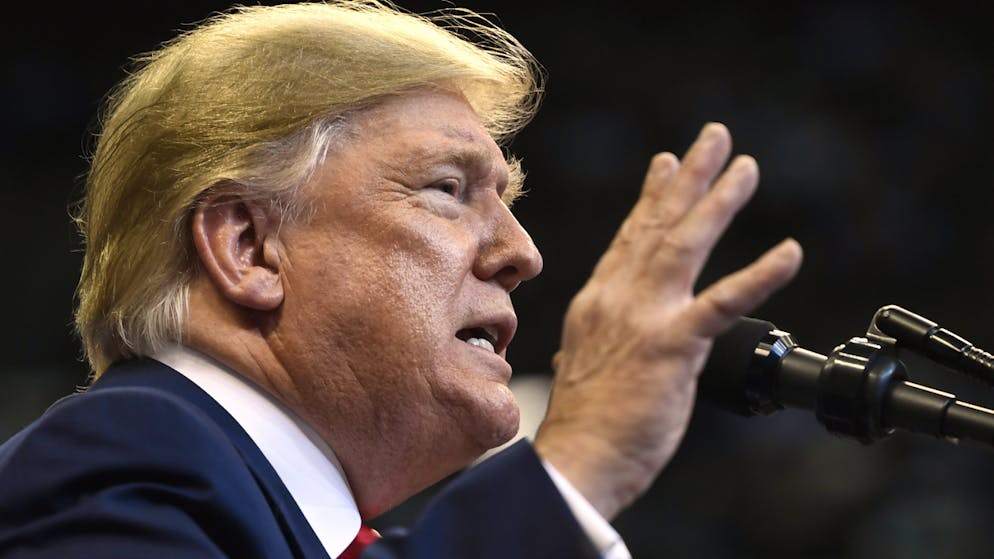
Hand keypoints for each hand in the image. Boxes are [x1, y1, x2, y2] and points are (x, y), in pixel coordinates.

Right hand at [534, 122, 802, 519]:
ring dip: (718, 201)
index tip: (666, 164)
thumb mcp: (585, 365)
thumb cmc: (585, 423)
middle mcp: (617, 298)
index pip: (629, 239)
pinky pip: (722, 302)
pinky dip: (759, 274)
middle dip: (689, 178)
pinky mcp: (672, 346)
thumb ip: (601, 339)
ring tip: (745, 168)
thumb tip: (597, 341)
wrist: (576, 459)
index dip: (652, 198)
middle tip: (713, 138)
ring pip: (684, 245)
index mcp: (598, 303)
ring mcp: (644, 317)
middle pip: (657, 225)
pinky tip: (788, 252)